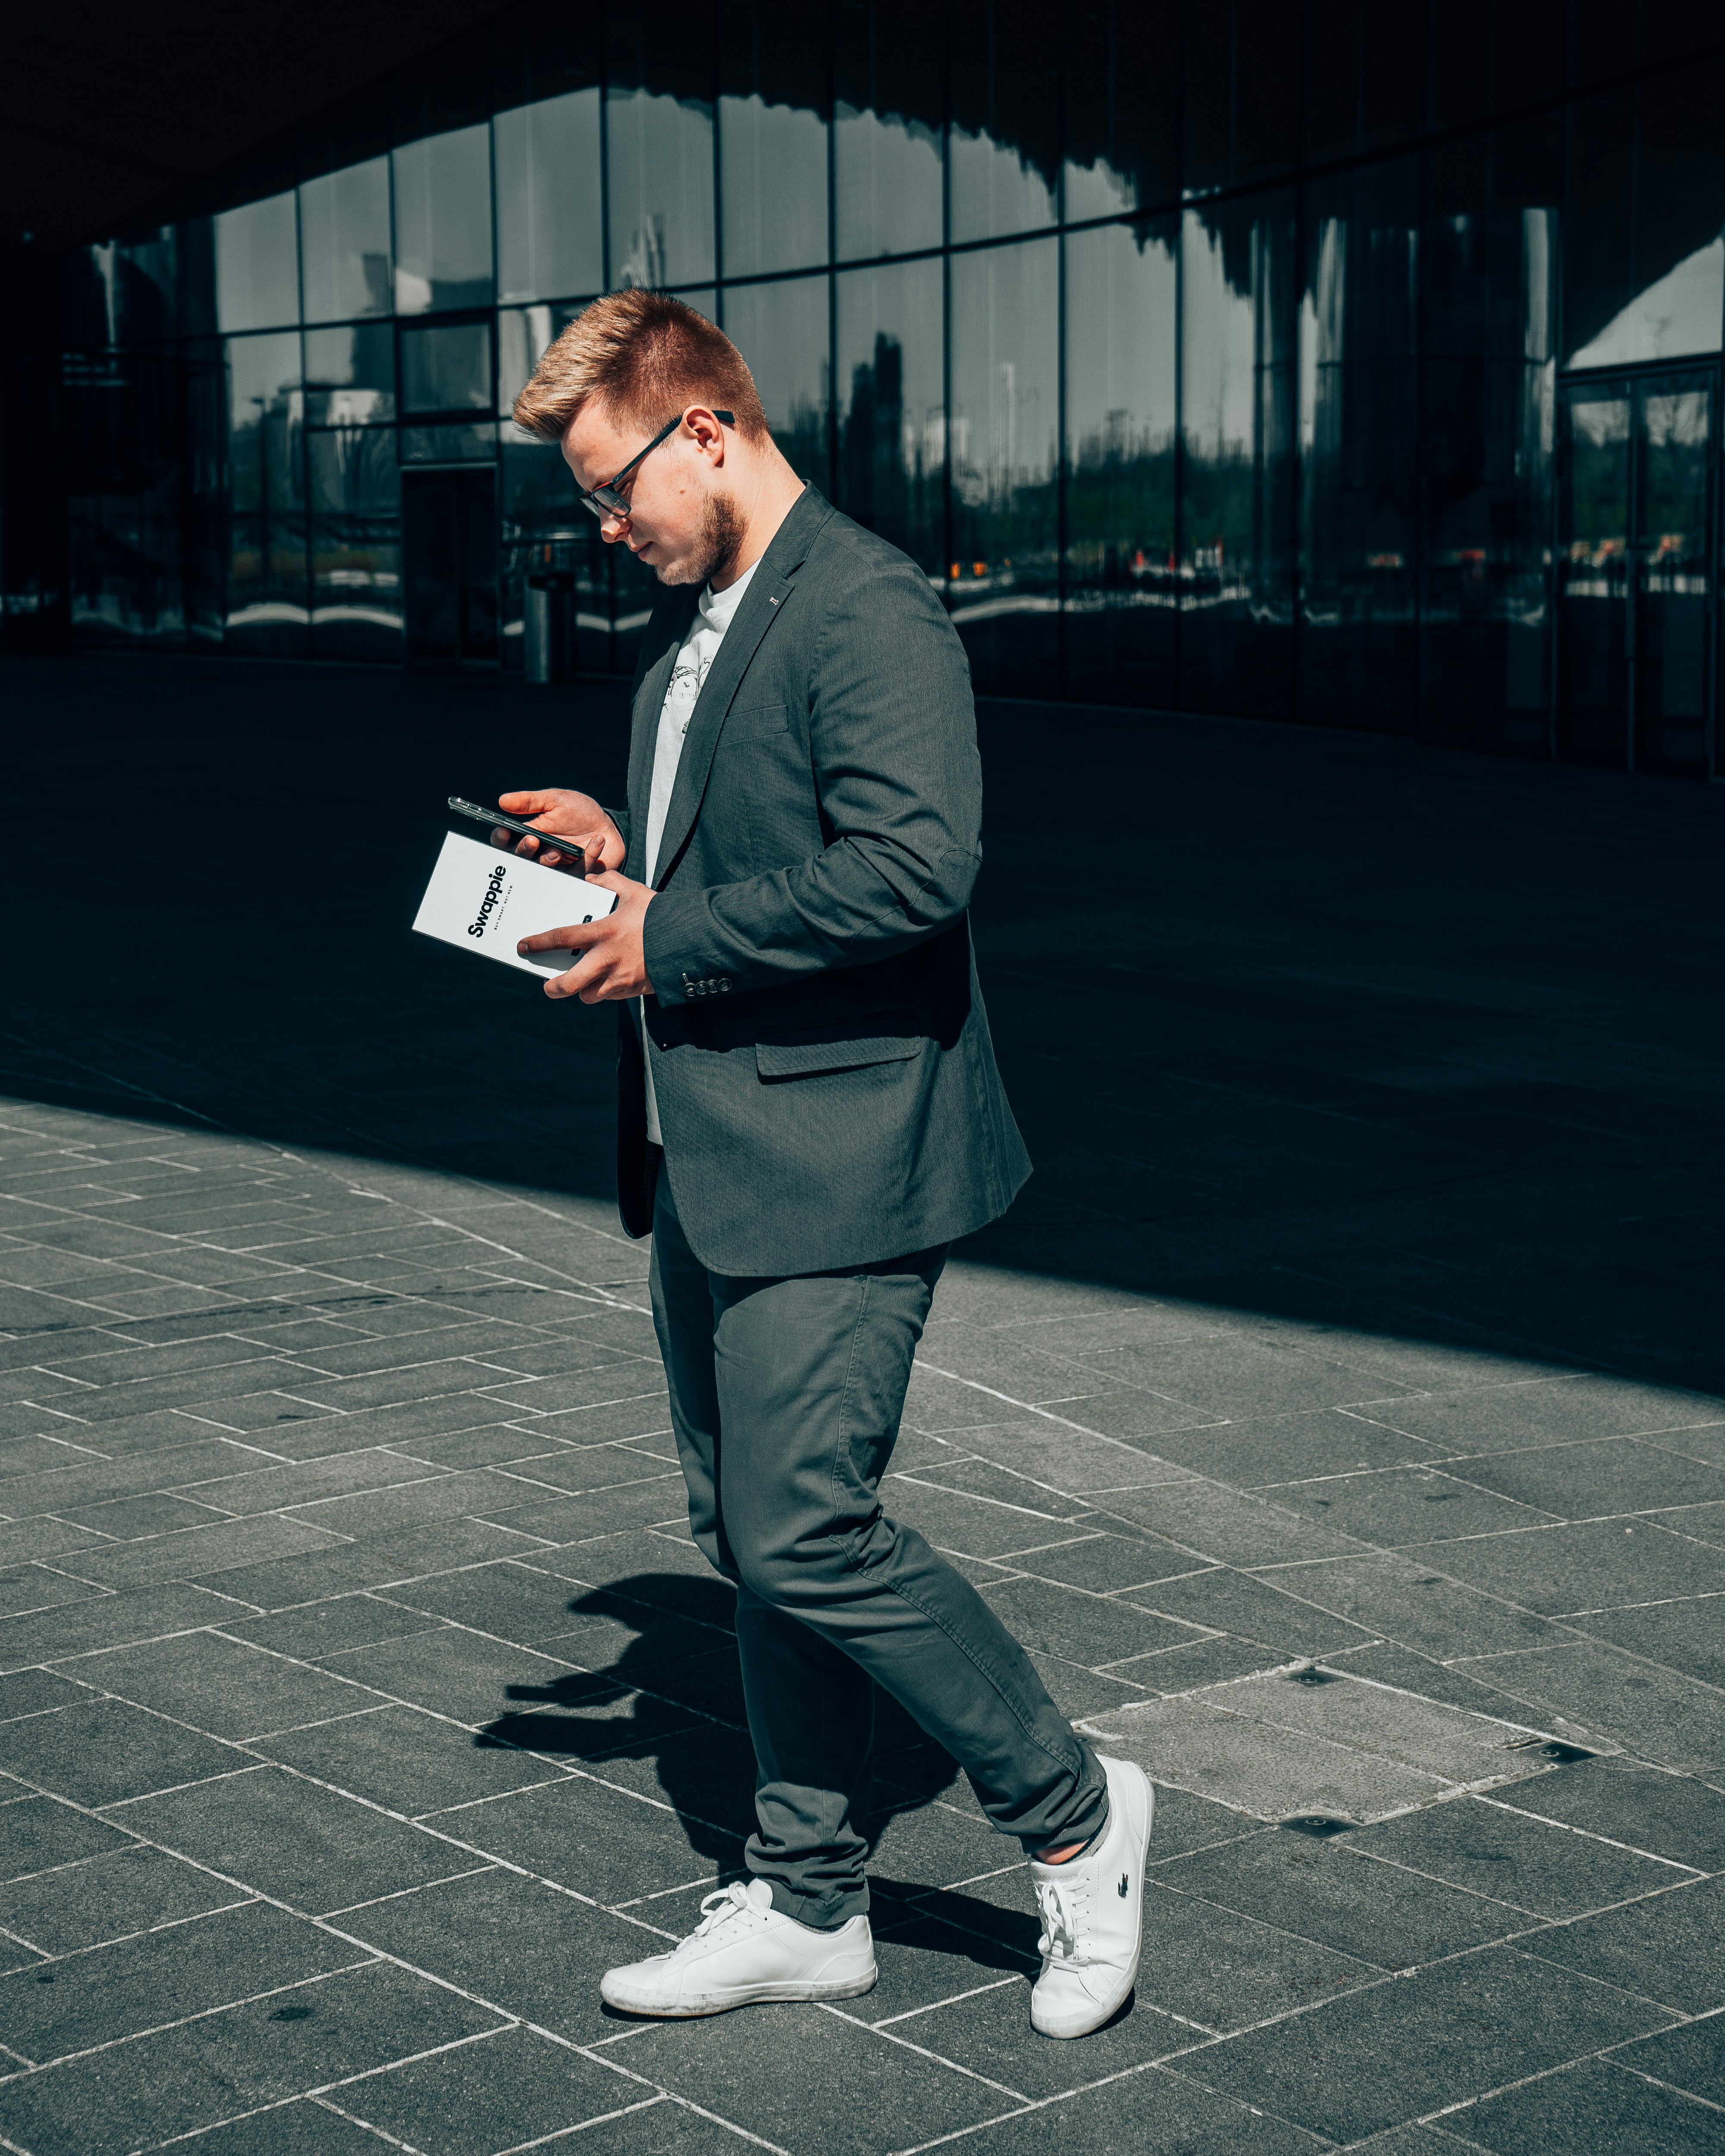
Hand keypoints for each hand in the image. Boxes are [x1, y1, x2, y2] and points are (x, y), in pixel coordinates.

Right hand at [492, 788, 624, 874]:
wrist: (608, 825)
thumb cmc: (578, 812)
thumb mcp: (555, 800)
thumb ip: (530, 802)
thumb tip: (502, 801)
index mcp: (528, 835)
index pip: (506, 842)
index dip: (501, 839)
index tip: (503, 831)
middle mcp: (538, 854)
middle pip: (520, 860)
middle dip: (523, 851)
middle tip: (532, 841)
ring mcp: (557, 868)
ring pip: (543, 872)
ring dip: (547, 861)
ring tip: (556, 849)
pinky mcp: (577, 876)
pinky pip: (578, 874)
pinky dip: (589, 858)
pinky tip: (598, 840)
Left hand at [517, 871, 654, 1002]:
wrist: (691, 940)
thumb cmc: (662, 915)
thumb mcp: (635, 892)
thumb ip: (610, 882)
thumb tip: (592, 878)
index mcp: (604, 932)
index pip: (562, 938)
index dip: (539, 943)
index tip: (523, 946)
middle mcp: (607, 959)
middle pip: (569, 984)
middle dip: (554, 988)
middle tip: (548, 985)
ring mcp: (620, 978)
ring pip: (589, 996)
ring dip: (584, 991)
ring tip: (585, 981)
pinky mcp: (633, 990)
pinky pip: (611, 996)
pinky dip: (607, 991)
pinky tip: (611, 980)